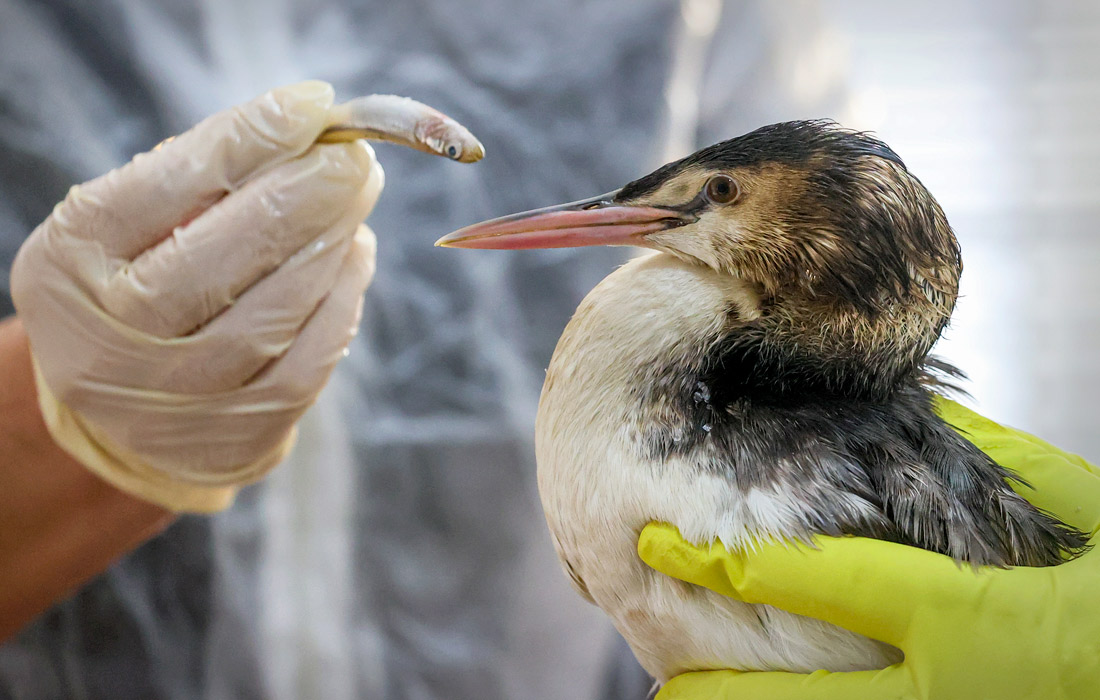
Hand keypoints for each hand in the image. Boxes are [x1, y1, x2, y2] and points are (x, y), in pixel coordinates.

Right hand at [11, 81, 380, 511]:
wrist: (125, 412)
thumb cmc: (137, 286)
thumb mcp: (131, 229)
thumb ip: (199, 178)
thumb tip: (306, 129)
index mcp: (72, 262)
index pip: (162, 187)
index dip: (245, 139)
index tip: (309, 104)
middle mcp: (113, 338)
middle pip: (223, 255)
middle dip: (304, 193)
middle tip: (352, 155)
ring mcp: (176, 395)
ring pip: (276, 311)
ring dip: (332, 242)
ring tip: (358, 196)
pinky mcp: (238, 432)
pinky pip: (309, 361)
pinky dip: (343, 299)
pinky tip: (355, 255)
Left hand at [638, 398, 1099, 698]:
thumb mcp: (1077, 513)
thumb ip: (984, 470)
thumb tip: (911, 425)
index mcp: (963, 611)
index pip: (815, 581)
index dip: (724, 566)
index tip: (661, 546)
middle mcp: (948, 685)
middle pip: (802, 699)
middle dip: (722, 693)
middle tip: (664, 683)